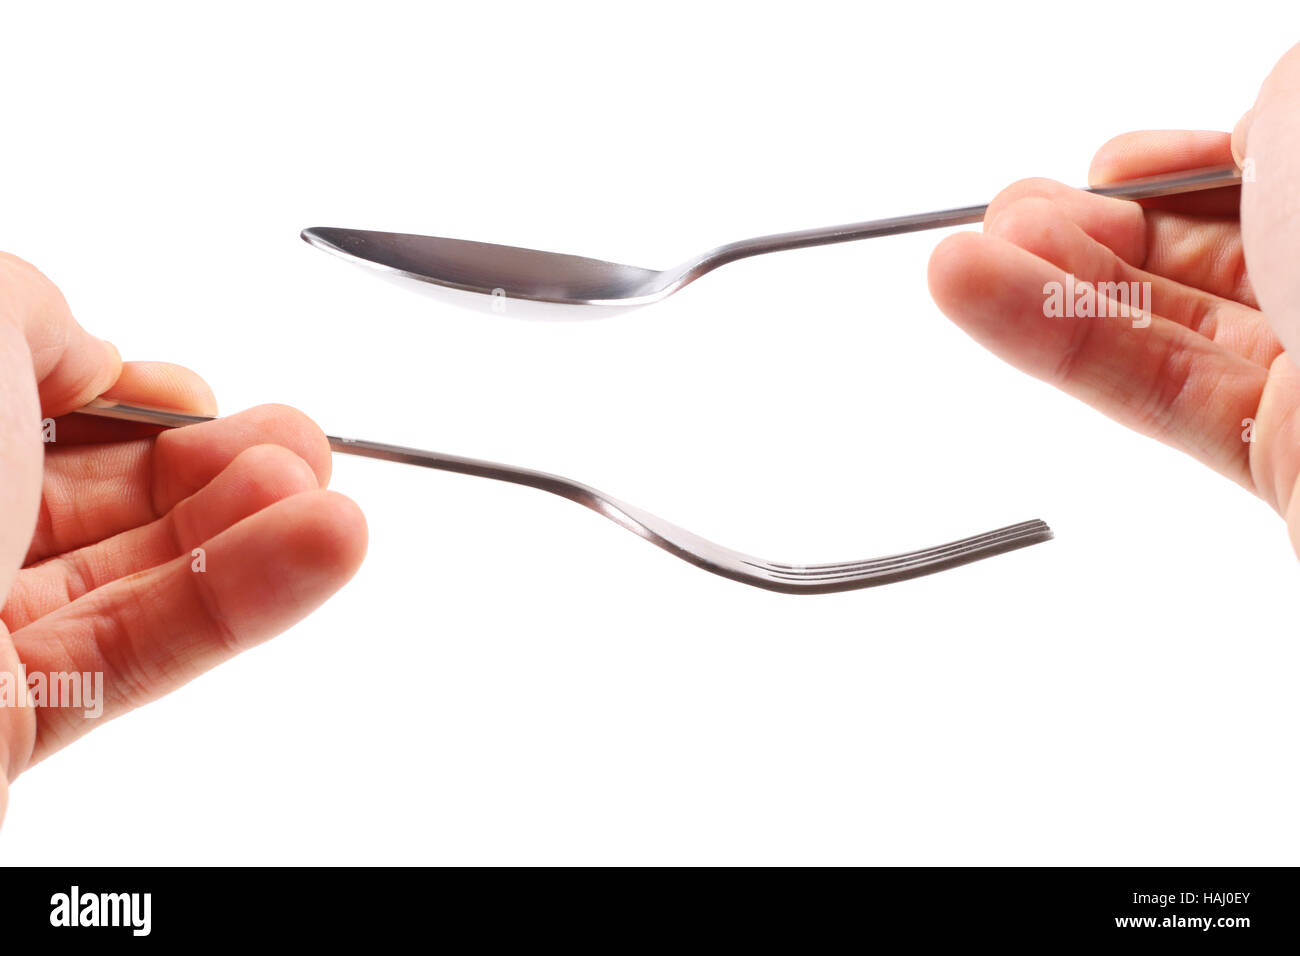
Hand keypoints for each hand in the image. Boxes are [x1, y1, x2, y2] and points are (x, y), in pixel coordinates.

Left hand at [0, 254, 366, 824]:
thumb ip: (30, 308)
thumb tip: (85, 356)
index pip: (17, 407)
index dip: (117, 391)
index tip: (192, 390)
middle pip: (95, 491)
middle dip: (216, 461)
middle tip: (301, 445)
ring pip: (134, 571)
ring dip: (253, 528)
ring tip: (331, 500)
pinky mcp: (11, 723)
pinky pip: (146, 651)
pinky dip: (245, 599)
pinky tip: (320, 548)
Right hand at [927, 124, 1299, 561]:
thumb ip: (1284, 105)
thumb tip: (1255, 131)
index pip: (1285, 166)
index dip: (1189, 159)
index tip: (1111, 162)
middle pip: (1217, 244)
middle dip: (1096, 223)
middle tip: (1010, 217)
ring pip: (1174, 318)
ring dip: (1054, 283)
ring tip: (965, 262)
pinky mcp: (1290, 459)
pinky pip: (1159, 389)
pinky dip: (1062, 345)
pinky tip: (982, 300)